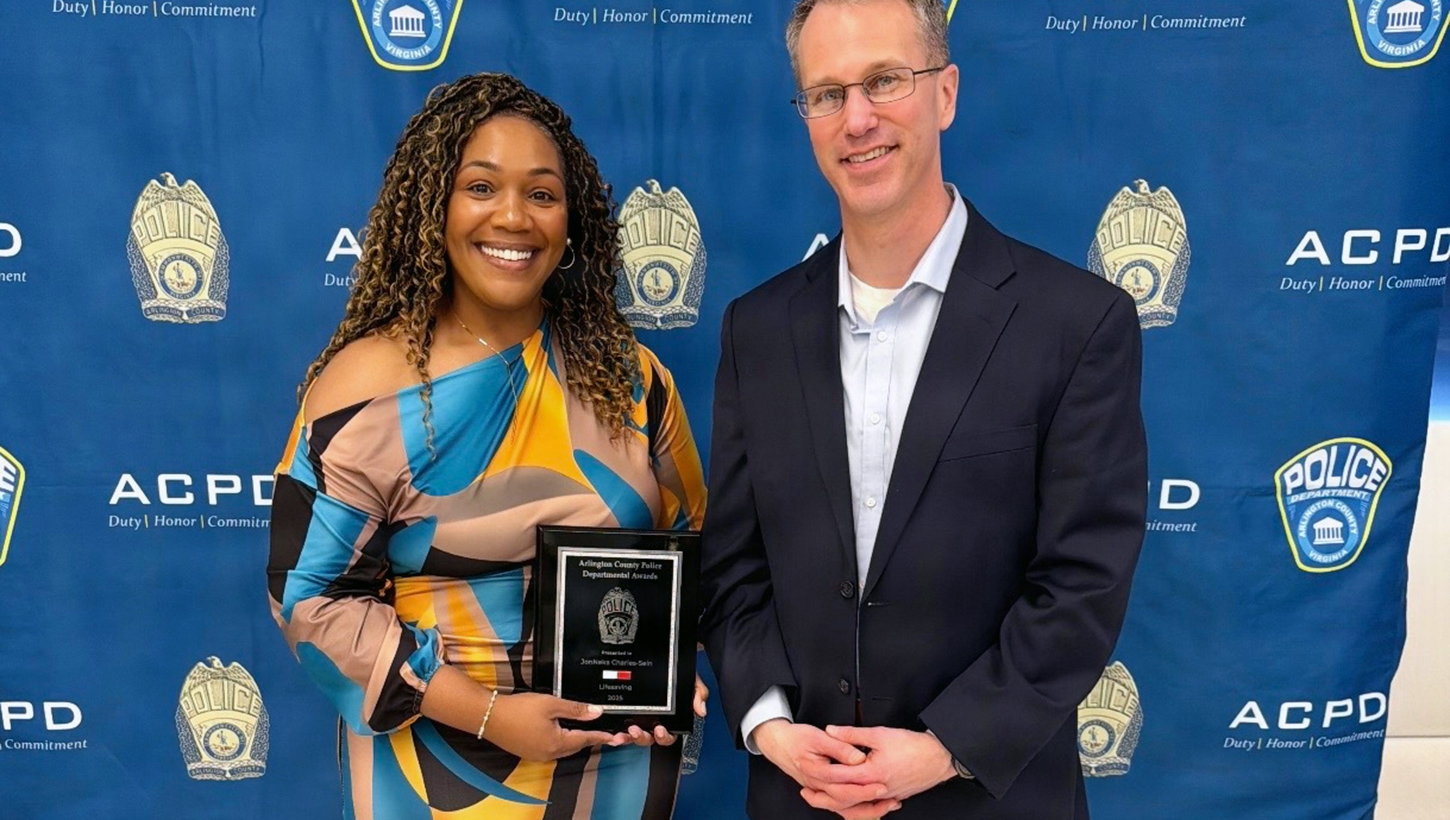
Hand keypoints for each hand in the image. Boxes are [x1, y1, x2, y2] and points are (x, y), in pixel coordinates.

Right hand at [484, 693, 628, 760]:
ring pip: (564, 748)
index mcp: (557, 743)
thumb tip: (597, 713)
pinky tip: (561, 732)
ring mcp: (538, 755)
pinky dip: (561, 742)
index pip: (585, 738)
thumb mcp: (551, 704)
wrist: (489, 716)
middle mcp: (549, 753)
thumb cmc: (519, 709)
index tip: (614, 737)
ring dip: (575, 740)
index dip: (601, 736)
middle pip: (575, 746)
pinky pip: (551, 749)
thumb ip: (576, 709)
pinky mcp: (529, 752)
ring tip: (585, 731)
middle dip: (588, 738)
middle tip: (602, 733)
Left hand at [620, 674, 709, 747]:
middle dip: (642, 737)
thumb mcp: (690, 679)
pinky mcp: (624, 713)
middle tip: (638, 730)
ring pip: (633, 735)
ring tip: (627, 730)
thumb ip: (698, 693)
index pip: (668, 735)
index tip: (660, 730)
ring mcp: (638, 718)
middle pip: (648, 738)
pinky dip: (617, 733)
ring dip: (629, 737)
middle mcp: (652, 720)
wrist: (662, 654)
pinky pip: (620, 726)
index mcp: (669, 718)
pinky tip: (614, 733)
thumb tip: (700, 710)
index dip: (664, 737)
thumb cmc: (676, 672)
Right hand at [753, 720, 898, 818]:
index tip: (882, 784)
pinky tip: (871, 808)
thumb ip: (839, 746)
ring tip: (884, 806)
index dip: (864, 786)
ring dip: (865, 811)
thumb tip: (858, 756)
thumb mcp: (817, 736)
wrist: (778, 744)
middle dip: (869, 801)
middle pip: (845, 801)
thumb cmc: (796, 738)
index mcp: (816, 772)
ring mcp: (820, 791)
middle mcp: (817, 786)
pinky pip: (840, 807)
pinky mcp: (823, 792)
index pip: (843, 784)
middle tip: (888, 797)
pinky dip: (856, 810)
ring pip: (843, 809)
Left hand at [805, 725, 954, 805]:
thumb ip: (852, 734)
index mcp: (870, 774)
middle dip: (822, 796)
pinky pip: (869, 806)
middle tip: (806, 791)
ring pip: (855, 806)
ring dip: (837, 803)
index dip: (819, 773)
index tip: (806, 768)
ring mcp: (884, 796)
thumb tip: (831, 731)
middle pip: (843, 798)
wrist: (939, 758)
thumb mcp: (880, 734)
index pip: (837, 777)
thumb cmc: (913, 746)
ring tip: (823, 798)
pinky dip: (856, 806)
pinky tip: (850, 802)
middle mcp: (876, 789)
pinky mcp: (892, 797)